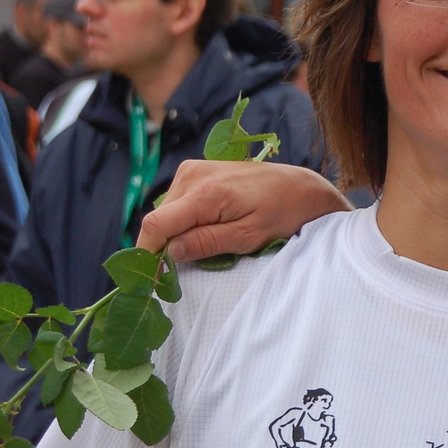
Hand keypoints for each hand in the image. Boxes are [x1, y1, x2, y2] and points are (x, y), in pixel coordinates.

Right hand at [136, 160, 350, 261]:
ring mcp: (192, 170)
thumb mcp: (247, 237)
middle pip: (159, 220)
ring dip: (178, 232)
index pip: (156, 225)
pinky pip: (177, 203)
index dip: (148, 254)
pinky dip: (186, 219)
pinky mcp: (195, 171)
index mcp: (203, 193)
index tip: (153, 277)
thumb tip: (168, 253)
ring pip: (166, 213)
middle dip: (168, 245)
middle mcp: (191, 175)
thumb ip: (206, 243)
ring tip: (211, 239)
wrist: (299, 186)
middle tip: (192, 263)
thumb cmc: (280, 213)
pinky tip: (209, 225)